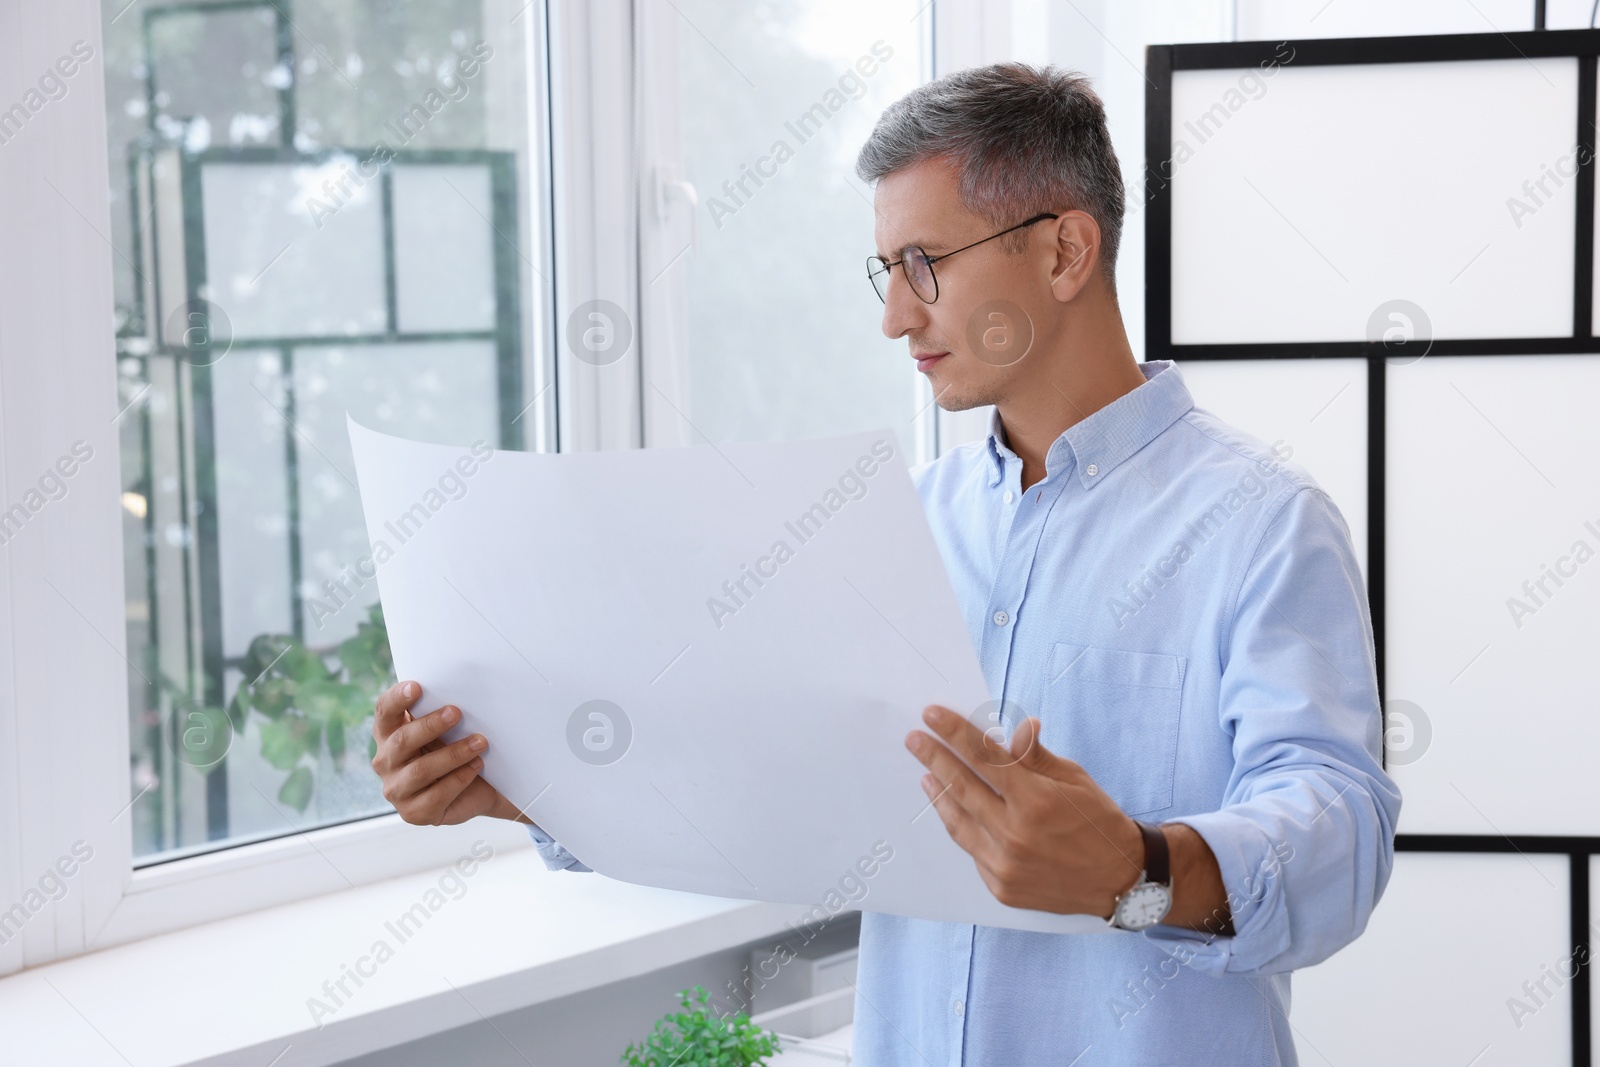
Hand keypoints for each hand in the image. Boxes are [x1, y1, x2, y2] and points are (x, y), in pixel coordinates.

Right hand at [371, 681, 528, 825]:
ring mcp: (396, 790)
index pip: (384, 711)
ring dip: (453, 754)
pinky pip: (436, 796)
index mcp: (388, 734)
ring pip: (420, 770)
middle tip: (456, 712)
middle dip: (430, 726)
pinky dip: (459, 779)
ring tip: (479, 742)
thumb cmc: (455, 748)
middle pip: (401, 741)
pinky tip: (476, 766)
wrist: (479, 787)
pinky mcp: (414, 813)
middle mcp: (385, 762)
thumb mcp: (446, 728)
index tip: (416, 687)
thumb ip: (440, 711)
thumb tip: (453, 692)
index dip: (397, 699)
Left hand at [906, 705, 1144, 917]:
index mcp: (1036, 801)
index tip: (932, 715)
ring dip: (939, 794)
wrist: (1121, 880)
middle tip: (915, 739)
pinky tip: (951, 810)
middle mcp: (1016, 834)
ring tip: (926, 774)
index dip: (954, 733)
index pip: (983, 757)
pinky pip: (972, 850)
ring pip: (958, 822)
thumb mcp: (1074, 780)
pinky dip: (960, 826)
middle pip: (962, 787)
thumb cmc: (1099, 822)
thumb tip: (1016, 728)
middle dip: (934, 758)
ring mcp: (1005, 865)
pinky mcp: (1002, 888)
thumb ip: (1036, 757)